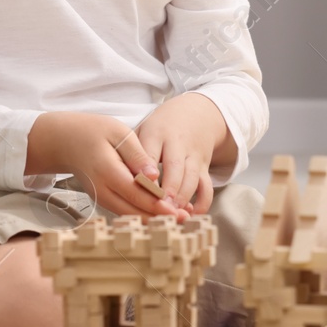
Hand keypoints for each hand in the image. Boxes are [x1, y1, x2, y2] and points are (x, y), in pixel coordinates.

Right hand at [28, 111, 181, 218]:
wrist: (63, 141)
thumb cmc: (92, 131)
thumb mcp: (117, 132)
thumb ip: (136, 154)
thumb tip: (154, 174)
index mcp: (107, 171)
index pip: (136, 192)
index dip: (158, 203)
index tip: (178, 209)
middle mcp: (102, 189)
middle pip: (134, 210)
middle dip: (160, 217)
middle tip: (186, 218)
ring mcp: (101, 197)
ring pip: (130, 214)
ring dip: (153, 218)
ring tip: (179, 216)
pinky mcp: (103, 199)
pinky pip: (125, 210)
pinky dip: (143, 213)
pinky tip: (161, 211)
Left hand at [133, 93, 226, 216]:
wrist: (194, 113)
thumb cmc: (160, 127)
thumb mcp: (143, 130)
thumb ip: (131, 152)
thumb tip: (119, 178)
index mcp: (157, 133)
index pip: (150, 154)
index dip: (146, 172)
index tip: (140, 188)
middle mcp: (178, 144)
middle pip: (174, 167)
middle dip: (168, 189)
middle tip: (160, 207)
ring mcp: (193, 156)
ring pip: (192, 178)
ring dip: (183, 198)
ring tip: (173, 214)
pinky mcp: (204, 166)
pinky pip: (207, 186)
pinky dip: (202, 202)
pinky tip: (191, 213)